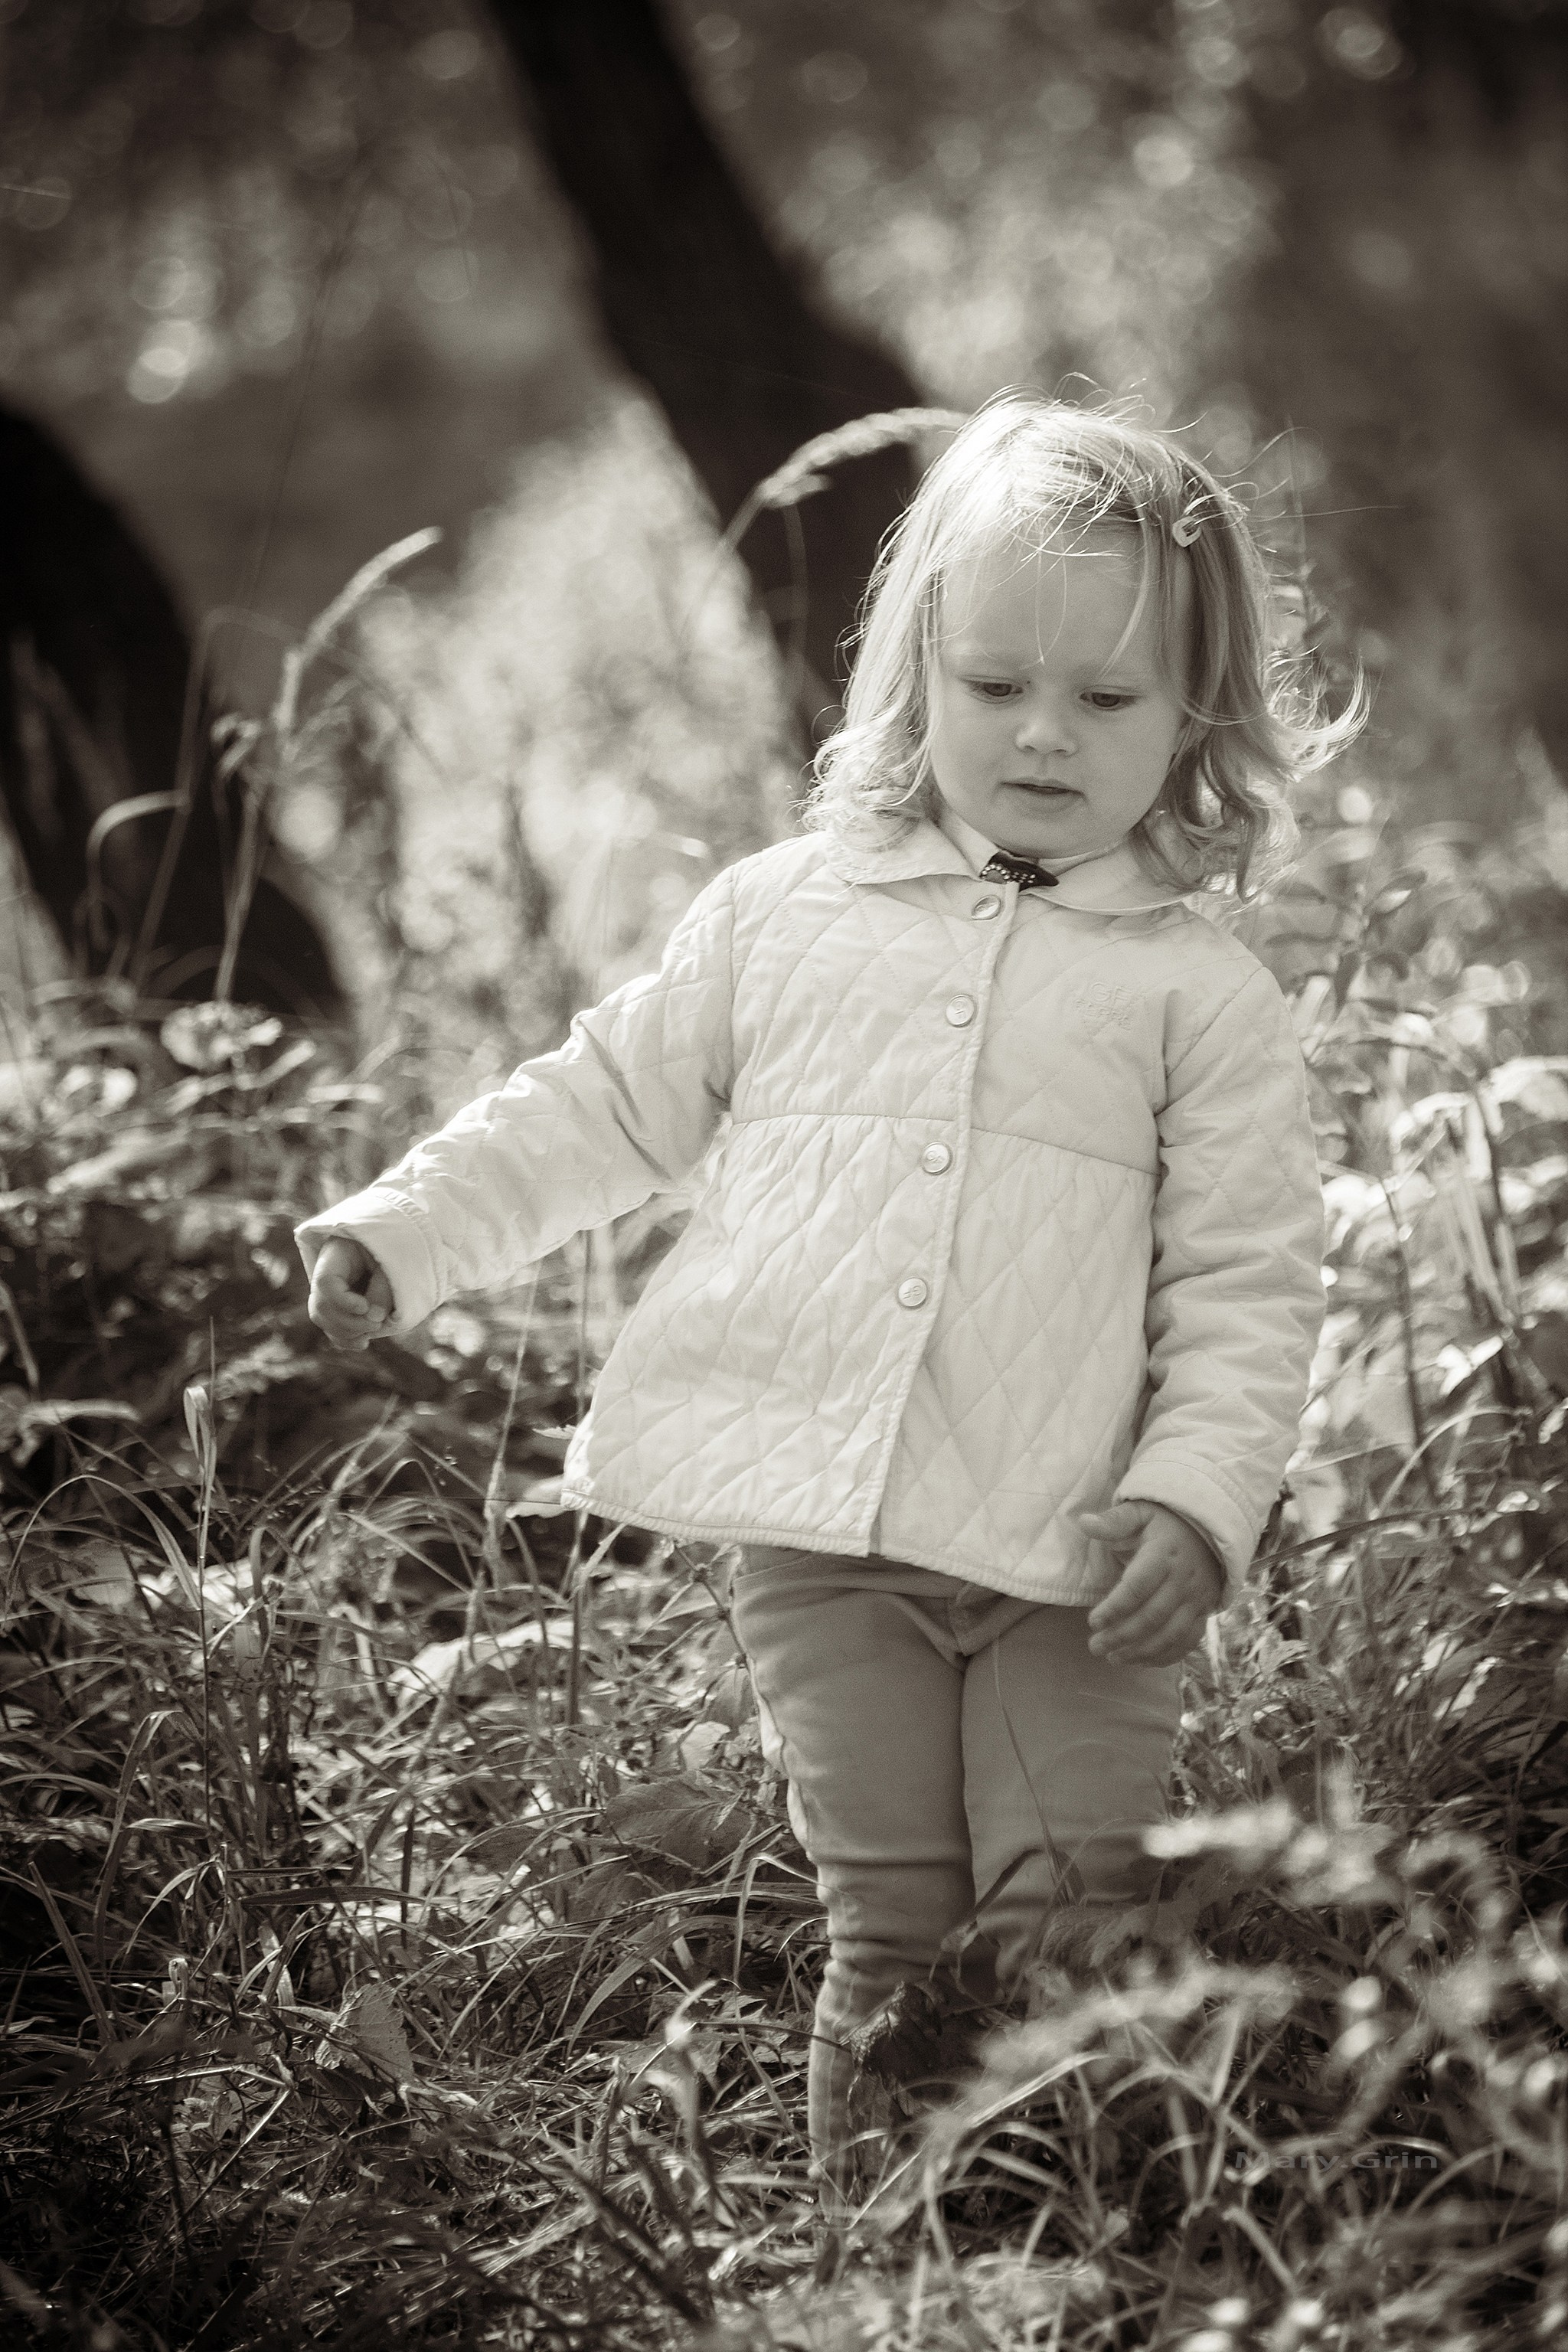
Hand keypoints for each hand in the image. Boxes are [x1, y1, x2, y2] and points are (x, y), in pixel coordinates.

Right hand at [307, 1236, 393, 1349]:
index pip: (325, 1282)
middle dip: (349, 1322)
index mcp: (335, 1255)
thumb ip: (383, 1288)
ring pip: (323, 1320)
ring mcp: (327, 1292)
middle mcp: (324, 1274)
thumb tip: (374, 1319)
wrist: (394, 1245)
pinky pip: (331, 1327)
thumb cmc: (393, 1248)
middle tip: (377, 1324)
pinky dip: (346, 1338)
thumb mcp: (391, 1261)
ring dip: (348, 1332)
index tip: (364, 1308)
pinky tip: (363, 1343)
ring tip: (374, 1330)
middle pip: (321, 1306)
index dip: (342, 1301)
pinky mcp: (337, 1307)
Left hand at [1081, 1501, 1223, 1664]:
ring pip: (1171, 1634)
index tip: (1092, 1621)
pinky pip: (1188, 1640)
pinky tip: (1142, 1662)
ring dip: (1141, 1651)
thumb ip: (1113, 1520)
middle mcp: (1183, 1579)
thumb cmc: (1164, 1523)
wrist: (1209, 1531)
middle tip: (1095, 1647)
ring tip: (1114, 1659)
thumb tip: (1084, 1522)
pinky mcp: (1204, 1611)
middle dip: (1122, 1636)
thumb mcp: (1139, 1512)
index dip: (1115, 1607)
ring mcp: (1197, 1598)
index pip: (1138, 1586)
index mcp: (1164, 1554)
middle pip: (1152, 1616)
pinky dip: (1166, 1655)